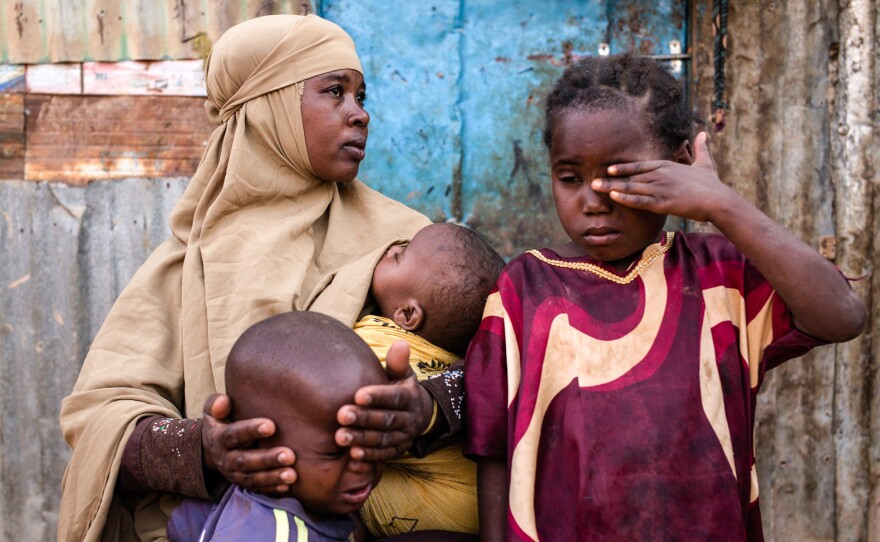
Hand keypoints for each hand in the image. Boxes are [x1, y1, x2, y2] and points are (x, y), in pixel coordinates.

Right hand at [202, 393, 296, 493]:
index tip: (271, 426)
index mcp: (220, 438)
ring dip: (273, 477)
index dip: (251, 430)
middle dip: (267, 459)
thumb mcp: (213, 413)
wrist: (211, 450)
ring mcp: (235, 474)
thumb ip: (215, 404)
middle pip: (246, 461)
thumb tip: (223, 401)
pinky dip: (271, 489)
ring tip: (292, 475)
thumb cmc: (221, 423)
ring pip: (253, 478)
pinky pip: (257, 489)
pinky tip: (287, 486)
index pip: (234, 435)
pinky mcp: (244, 484)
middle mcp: (227, 459)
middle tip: (289, 455)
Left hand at [335, 340, 433, 460]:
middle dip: (364, 418)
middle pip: (386, 419)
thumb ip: (398, 363)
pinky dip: (369, 456)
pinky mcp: (398, 451)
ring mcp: (404, 436)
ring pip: (383, 439)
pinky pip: (384, 455)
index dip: (378, 396)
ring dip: (362, 439)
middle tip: (341, 415)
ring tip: (340, 437)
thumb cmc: (401, 388)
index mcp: (409, 397)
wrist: (420, 415)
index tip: (358, 395)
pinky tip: (352, 455)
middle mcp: (409, 418)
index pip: (394, 397)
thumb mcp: (403, 374)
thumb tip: (401, 343)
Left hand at [591, 131, 736, 221]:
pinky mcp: (663, 203)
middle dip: (611, 179)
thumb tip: (703, 134)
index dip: (623, 167)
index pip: (640, 165)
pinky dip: (626, 198)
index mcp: (667, 166)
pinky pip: (640, 200)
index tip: (609, 168)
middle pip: (630, 177)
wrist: (719, 200)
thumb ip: (701, 148)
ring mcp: (660, 188)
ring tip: (595, 187)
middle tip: (592, 180)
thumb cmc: (712, 184)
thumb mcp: (705, 163)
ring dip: (612, 188)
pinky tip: (613, 196)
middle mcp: (660, 175)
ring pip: (631, 187)